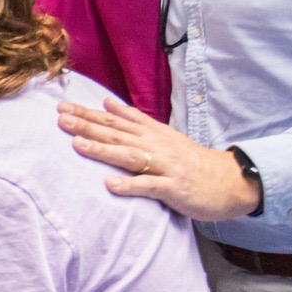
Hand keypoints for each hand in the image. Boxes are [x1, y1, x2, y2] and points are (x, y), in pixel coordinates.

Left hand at [57, 98, 260, 221]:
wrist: (230, 181)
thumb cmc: (191, 160)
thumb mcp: (163, 134)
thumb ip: (135, 119)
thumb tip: (107, 103)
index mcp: (151, 132)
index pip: (114, 120)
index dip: (88, 114)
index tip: (62, 107)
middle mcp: (156, 145)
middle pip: (117, 134)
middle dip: (87, 126)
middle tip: (60, 118)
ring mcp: (165, 166)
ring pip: (130, 155)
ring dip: (103, 150)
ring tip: (77, 145)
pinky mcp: (174, 188)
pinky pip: (150, 186)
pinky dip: (131, 185)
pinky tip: (110, 185)